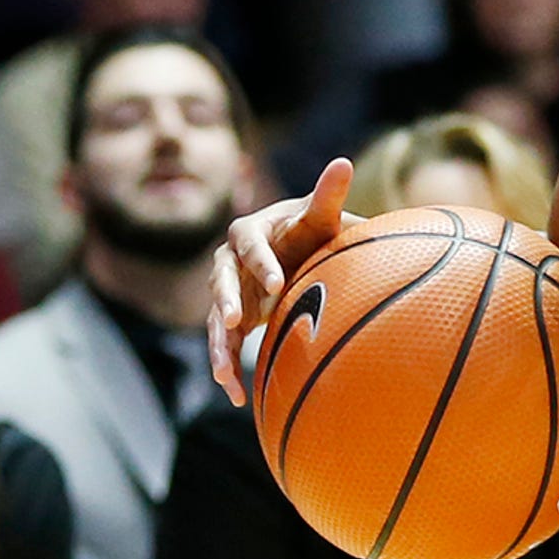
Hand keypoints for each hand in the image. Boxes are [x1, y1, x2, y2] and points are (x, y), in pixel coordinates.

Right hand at [206, 157, 360, 404]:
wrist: (299, 254)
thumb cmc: (311, 232)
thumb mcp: (320, 217)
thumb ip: (327, 194)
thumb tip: (343, 162)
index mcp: (249, 233)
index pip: (250, 245)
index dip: (261, 263)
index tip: (278, 283)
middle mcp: (229, 262)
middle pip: (221, 280)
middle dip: (225, 301)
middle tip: (234, 321)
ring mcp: (226, 293)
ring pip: (215, 319)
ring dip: (218, 344)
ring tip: (223, 371)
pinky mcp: (230, 319)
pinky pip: (224, 344)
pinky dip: (228, 367)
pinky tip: (237, 395)